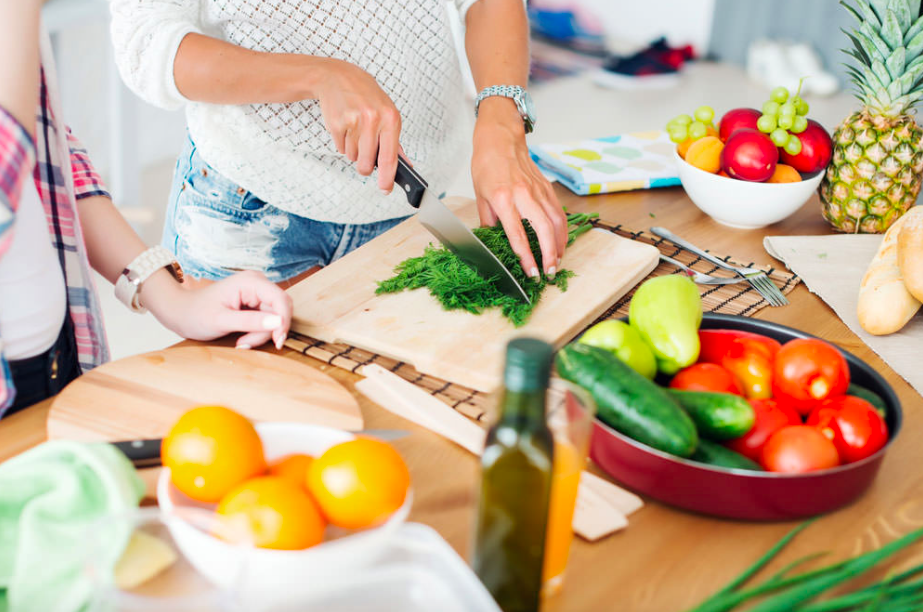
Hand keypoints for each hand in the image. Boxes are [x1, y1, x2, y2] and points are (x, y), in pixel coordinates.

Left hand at [144, 270, 292, 349]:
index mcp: (250, 282)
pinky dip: (258, 332)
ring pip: (275, 317)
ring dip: (262, 334)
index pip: (281, 300)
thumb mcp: (221, 321)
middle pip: (280, 310)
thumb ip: (250, 321)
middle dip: (268, 330)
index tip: (278, 342)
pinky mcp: (256, 302)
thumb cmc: (195, 314)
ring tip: (241, 342)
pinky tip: (243, 337)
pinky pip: (268, 319)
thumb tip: (279, 322)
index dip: (283, 321)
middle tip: (247, 344)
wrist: (181, 312)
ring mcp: (257, 292)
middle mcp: (257, 283)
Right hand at [314, 58, 402, 192]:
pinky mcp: (337, 124)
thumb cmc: (366, 96)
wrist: (338, 77)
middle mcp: (373, 120)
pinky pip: (340, 148)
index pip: (390, 157)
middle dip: (365, 166)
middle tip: (365, 154)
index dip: (387, 178)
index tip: (385, 189)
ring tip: (355, 130)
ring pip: (353, 157)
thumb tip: (405, 165)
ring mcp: (354, 121)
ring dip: (353, 150)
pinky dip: (342, 143)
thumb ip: (395, 142)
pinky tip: (345, 126)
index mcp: (391, 118)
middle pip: (367, 164)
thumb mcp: (387, 113)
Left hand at [471, 99, 566, 277]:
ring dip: (559, 245)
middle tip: (550, 273)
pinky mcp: (546, 188)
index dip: (526, 257)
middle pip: (543, 230)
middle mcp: (524, 195)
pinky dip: (562, 230)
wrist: (501, 138)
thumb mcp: (480, 196)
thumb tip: (493, 243)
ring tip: (557, 262)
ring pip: (556, 222)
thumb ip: (488, 221)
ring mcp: (538, 190)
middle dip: (549, 255)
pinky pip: (558, 212)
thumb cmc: (487, 165)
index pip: (517, 235)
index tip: (531, 273)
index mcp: (503, 199)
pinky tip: (560, 242)